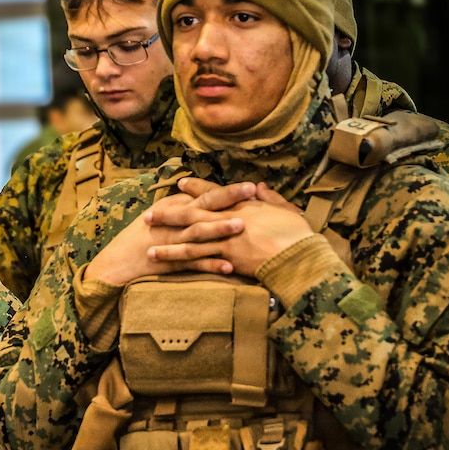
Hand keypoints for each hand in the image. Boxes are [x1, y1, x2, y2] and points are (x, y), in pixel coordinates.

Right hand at [83, 179, 257, 284]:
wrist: (117, 264)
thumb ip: (182, 208)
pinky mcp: (169, 262)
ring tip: (242, 226)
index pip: (203, 195)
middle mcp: (173, 222)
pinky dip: (210, 265)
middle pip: (203, 207)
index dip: (227, 190)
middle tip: (252, 191)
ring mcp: (171, 242)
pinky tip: (228, 268)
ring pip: (199, 233)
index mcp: (173, 208)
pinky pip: (192, 263)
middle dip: (228, 199)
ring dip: (219, 229)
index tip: (251, 185)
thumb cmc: (139, 239)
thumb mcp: (160, 217)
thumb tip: (204, 198)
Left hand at [146, 179, 313, 276]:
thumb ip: (270, 198)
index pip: (215, 194)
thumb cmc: (298, 233)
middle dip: (168, 215)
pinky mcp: (227, 256)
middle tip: (148, 215)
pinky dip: (181, 261)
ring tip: (148, 248)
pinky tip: (166, 265)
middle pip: (192, 215)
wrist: (300, 254)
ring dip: (168, 244)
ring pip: (190, 239)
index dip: (196, 189)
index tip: (180, 184)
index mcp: (243, 205)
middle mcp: (229, 219)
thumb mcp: (286, 209)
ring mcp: (226, 238)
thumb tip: (260, 186)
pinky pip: (199, 259)